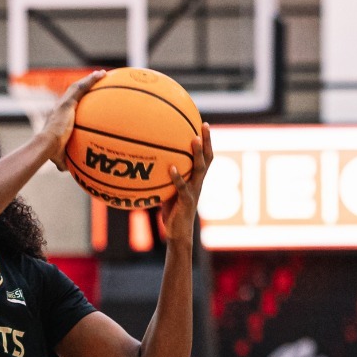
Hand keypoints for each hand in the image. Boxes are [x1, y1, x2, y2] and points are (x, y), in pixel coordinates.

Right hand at [35, 70, 106, 169]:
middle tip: (97, 83)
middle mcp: (60, 108)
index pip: (68, 107)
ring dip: (90, 80)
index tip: (85, 101)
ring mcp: (63, 103)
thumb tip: (69, 170)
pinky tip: (102, 74)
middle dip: (85, 87)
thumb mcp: (60, 157)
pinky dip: (92, 80)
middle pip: (74, 93)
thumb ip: (65, 161)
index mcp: (58, 118)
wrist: (46, 145)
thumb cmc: (51, 153)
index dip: (76, 102)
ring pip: (78, 87)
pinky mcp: (67, 102)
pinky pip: (82, 88)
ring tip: (102, 74)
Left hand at [158, 124, 212, 244]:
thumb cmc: (172, 211)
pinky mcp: (186, 201)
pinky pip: (182, 187)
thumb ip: (164, 176)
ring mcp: (194, 191)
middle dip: (207, 141)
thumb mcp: (168, 190)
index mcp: (196, 179)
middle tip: (203, 125)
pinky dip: (177, 177)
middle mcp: (198, 182)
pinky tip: (171, 167)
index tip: (203, 123)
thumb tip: (149, 161)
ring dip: (197, 154)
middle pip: (207, 158)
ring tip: (193, 140)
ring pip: (199, 169)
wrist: (178, 233)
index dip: (207, 141)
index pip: (205, 156)